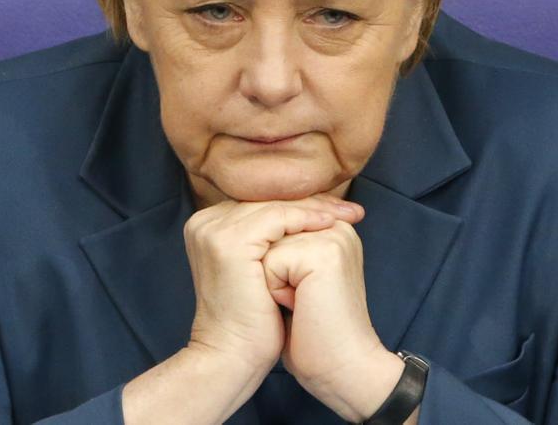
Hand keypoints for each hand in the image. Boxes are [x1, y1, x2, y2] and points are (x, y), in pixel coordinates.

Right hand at [183, 195, 364, 373]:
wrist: (235, 357)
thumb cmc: (253, 320)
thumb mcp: (263, 269)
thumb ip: (273, 238)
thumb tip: (315, 209)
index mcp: (208, 226)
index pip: (264, 203)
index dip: (305, 205)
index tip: (342, 210)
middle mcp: (204, 222)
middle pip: (270, 200)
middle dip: (316, 203)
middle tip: (354, 209)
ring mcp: (213, 230)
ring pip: (276, 205)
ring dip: (317, 208)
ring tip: (350, 215)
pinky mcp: (229, 242)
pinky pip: (277, 217)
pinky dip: (307, 218)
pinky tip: (332, 224)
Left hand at [261, 202, 402, 420]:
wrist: (340, 368)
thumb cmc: (313, 331)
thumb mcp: (294, 279)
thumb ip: (283, 247)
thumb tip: (250, 233)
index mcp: (332, 228)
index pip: (275, 224)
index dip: (270, 264)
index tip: (299, 292)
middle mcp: (336, 226)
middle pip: (267, 232)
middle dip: (270, 270)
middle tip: (302, 300)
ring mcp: (333, 236)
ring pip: (265, 245)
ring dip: (270, 279)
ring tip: (300, 302)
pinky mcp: (324, 253)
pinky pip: (270, 261)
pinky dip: (274, 289)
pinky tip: (299, 306)